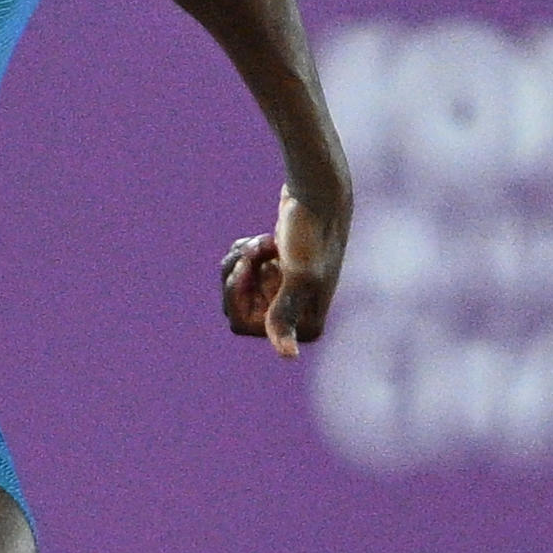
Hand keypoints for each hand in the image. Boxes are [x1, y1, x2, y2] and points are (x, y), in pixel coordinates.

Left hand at [219, 186, 343, 355]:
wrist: (318, 195)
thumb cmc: (311, 234)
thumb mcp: (298, 275)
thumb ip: (286, 314)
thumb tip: (289, 356)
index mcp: (304, 327)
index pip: (240, 323)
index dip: (237, 292)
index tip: (249, 266)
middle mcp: (295, 317)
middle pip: (234, 306)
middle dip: (239, 272)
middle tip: (257, 247)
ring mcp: (283, 294)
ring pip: (236, 287)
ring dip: (242, 259)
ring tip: (264, 241)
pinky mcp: (275, 273)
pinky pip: (242, 273)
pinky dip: (245, 253)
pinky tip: (264, 238)